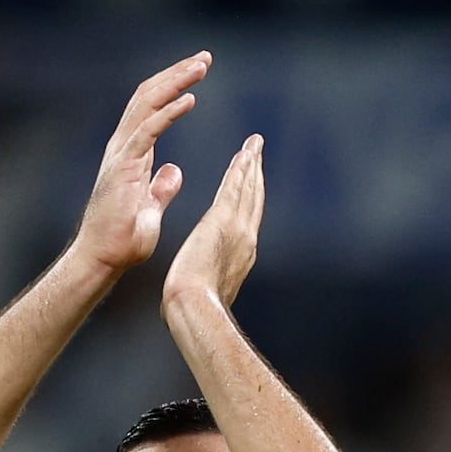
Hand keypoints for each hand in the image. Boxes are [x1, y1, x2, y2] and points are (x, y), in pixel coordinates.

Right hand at [73, 54, 209, 276]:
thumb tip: (174, 171)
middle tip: (205, 57)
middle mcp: (124, 145)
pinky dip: (168, 112)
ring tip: (201, 67)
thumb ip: (161, 186)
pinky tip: (189, 99)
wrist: (104, 257)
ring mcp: (122, 153)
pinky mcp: (124, 166)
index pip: (153, 106)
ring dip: (175, 82)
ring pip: (147, 104)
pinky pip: (148, 131)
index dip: (174, 85)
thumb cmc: (124, 237)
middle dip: (177, 73)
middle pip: (149, 96)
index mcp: (133, 152)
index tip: (198, 71)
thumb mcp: (151, 206)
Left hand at [168, 128, 264, 309]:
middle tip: (257, 151)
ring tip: (254, 144)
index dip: (250, 196)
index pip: (247, 219)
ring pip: (249, 190)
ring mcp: (239, 230)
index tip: (250, 179)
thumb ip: (209, 276)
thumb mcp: (206, 288)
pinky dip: (242, 170)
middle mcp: (247, 239)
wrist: (196, 307)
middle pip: (254, 199)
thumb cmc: (193, 305)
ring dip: (252, 165)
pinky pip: (235, 188)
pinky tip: (244, 153)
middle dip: (256, 174)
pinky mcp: (224, 222)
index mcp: (240, 254)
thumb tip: (201, 278)